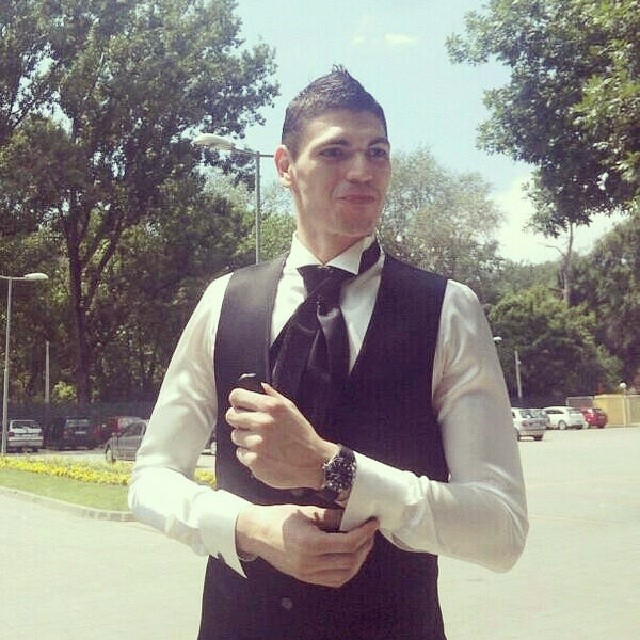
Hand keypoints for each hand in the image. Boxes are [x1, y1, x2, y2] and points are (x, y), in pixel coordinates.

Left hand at [226, 383, 337, 489]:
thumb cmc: (303, 435)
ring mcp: (257, 443)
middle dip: (239, 419)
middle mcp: (262, 423)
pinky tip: (264, 454)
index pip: (237, 396)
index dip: (236, 400)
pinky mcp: (255, 461)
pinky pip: (241, 454)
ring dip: (245, 438)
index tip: (238, 404)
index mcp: (271, 407)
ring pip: (235, 436)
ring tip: (262, 441)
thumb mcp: (291, 409)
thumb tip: (257, 387)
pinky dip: (249, 454)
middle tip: (249, 424)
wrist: (314, 462)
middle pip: (231, 416)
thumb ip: (272, 396)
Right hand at [236, 504, 378, 587]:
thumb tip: (354, 516)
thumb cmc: (280, 518)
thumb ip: (332, 516)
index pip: (348, 543)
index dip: (365, 533)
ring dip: (358, 560)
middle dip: (365, 546)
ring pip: (345, 574)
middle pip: (349, 560)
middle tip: (370, 531)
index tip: (373, 523)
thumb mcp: (307, 511)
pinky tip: (350, 555)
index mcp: (311, 544)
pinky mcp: (306, 578)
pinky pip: (334, 580)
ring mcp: (307, 574)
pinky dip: (347, 570)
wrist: (256, 533)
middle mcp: (310, 563)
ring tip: (363, 543)